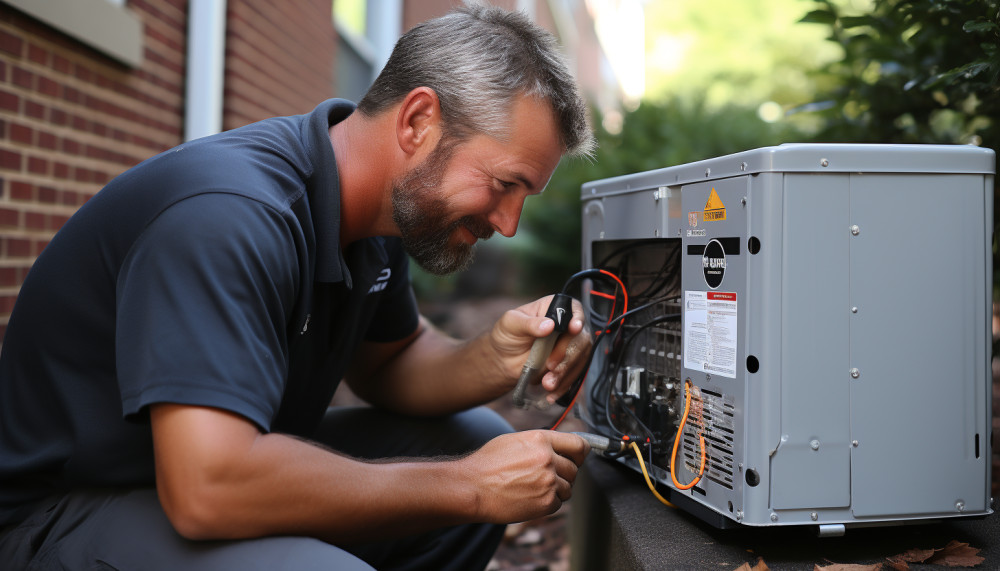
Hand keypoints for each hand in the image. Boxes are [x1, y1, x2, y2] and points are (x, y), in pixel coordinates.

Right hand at [459, 430, 588, 522]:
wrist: (472, 487)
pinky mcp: (546, 503)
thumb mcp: (515, 441)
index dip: (580, 453)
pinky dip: (547, 503)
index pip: (579, 445)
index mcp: (541, 439)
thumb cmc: (488, 463)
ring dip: (556, 489)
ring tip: (533, 487)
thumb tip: (560, 447)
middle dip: (564, 474)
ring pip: (568, 488)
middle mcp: (548, 459)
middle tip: (544, 476)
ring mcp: (548, 482)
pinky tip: (529, 497)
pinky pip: (558, 503)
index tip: (577, 458)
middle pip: (575, 469)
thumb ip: (541, 443)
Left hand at [489, 295, 591, 402]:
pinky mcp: (569, 365)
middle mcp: (567, 325)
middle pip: (581, 338)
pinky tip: (552, 393)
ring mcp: (571, 346)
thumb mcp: (512, 324)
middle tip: (551, 367)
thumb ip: (529, 324)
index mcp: (555, 308)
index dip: (577, 320)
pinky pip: (574, 375)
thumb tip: (549, 325)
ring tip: (547, 384)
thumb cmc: (507, 334)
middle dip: (568, 356)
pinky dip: (564, 385)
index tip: (574, 329)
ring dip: (566, 374)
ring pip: (580, 359)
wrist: (504, 359)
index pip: (574, 310)